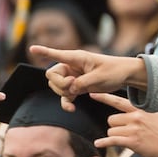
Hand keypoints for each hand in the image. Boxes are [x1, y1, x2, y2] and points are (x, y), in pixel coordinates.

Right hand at [29, 48, 144, 108]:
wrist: (125, 76)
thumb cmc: (115, 70)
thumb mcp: (99, 77)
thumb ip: (83, 83)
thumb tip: (70, 90)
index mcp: (77, 58)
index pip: (56, 54)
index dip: (44, 52)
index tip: (32, 48)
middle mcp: (71, 66)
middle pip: (52, 75)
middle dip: (59, 84)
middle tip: (74, 86)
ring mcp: (73, 77)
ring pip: (56, 86)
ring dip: (64, 93)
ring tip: (79, 92)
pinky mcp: (77, 87)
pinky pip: (65, 95)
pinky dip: (66, 102)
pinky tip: (72, 108)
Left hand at [90, 92, 157, 156]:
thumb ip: (146, 110)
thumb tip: (137, 107)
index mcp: (141, 110)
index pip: (119, 102)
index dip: (105, 97)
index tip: (93, 94)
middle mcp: (136, 118)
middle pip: (111, 120)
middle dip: (116, 127)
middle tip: (127, 132)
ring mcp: (134, 130)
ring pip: (111, 131)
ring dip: (116, 136)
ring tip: (128, 139)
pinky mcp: (131, 142)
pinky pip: (111, 140)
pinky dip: (103, 143)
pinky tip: (99, 143)